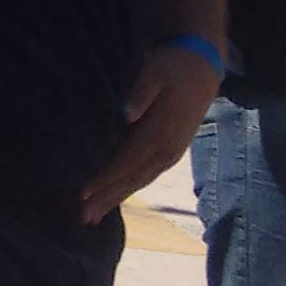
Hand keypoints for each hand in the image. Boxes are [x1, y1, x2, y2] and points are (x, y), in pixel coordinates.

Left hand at [80, 42, 223, 224]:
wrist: (203, 69)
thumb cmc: (172, 67)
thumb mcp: (155, 72)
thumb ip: (141, 93)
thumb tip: (127, 115)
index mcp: (160, 133)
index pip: (125, 161)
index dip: (104, 178)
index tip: (82, 193)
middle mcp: (167, 149)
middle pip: (132, 179)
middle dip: (106, 198)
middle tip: (82, 217)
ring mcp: (171, 153)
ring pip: (140, 181)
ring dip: (116, 199)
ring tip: (92, 216)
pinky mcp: (171, 152)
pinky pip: (146, 176)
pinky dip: (128, 189)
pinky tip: (114, 197)